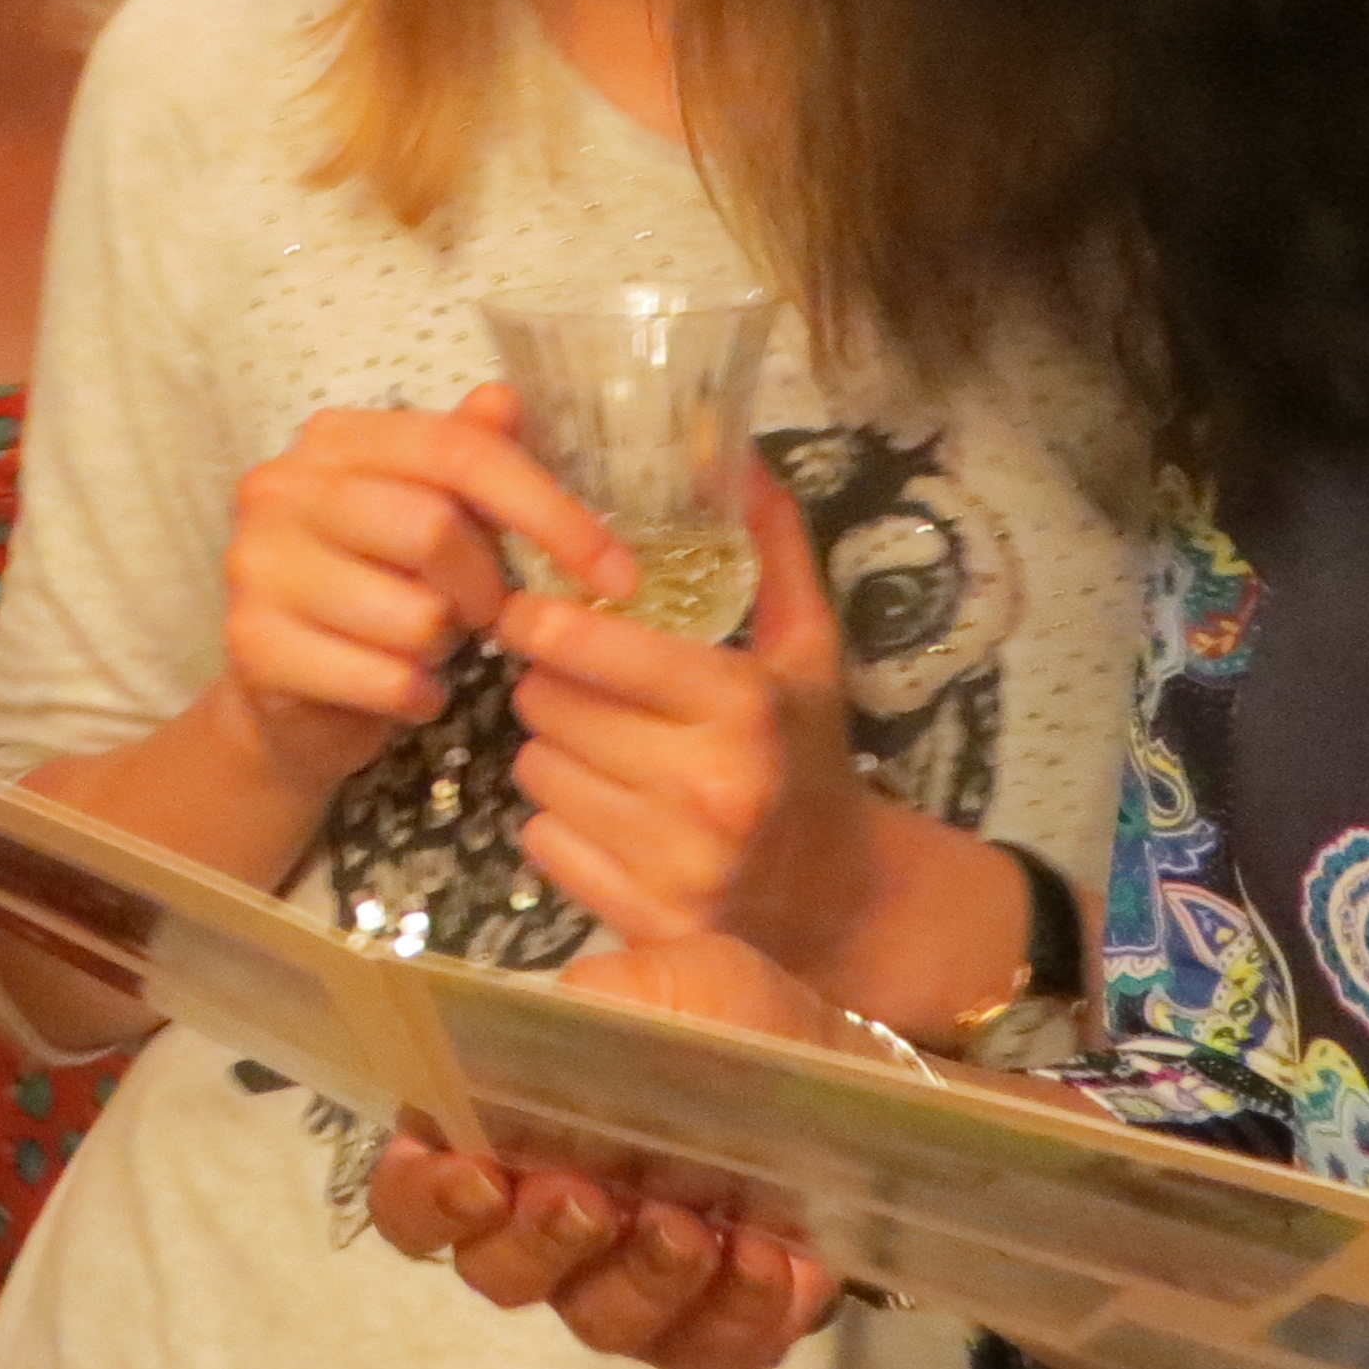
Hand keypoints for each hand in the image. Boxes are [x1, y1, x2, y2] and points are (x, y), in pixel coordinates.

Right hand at [205, 389, 627, 803]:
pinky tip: (404, 691)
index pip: (457, 450)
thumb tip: (505, 398)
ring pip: (411, 615)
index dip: (548, 510)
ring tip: (424, 649)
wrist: (289, 699)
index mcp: (333, 441)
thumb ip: (467, 461)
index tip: (618, 575)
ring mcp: (255, 564)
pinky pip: (382, 679)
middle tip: (486, 616)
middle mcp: (280, 487)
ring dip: (443, 649)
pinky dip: (416, 696)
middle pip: (433, 527)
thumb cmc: (376, 594)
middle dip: (486, 588)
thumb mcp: (431, 519)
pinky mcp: (249, 645)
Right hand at [360, 936, 850, 1368]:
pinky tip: (768, 1259)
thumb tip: (550, 1031)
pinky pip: (707, 1351)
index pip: (412, 1199)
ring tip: (694, 1227)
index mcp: (499, 1140)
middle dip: (539, 1242)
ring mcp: (627, 1288)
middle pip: (497, 1275)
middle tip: (589, 1198)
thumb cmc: (721, 1019)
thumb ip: (599, 1001)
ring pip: (602, 1322)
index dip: (425, 1201)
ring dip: (643, 1281)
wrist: (836, 1069)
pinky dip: (736, 1313)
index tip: (477, 1177)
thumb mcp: (667, 982)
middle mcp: (545, 1229)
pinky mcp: (713, 1330)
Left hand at [499, 464, 870, 961]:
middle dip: (551, 687)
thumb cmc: (811, 755)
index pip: (595, 648)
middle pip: (548, 706)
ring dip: (549, 752)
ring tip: (598, 749)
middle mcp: (710, 788)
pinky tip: (604, 812)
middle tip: (578, 687)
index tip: (522, 607)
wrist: (845, 903)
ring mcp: (675, 863)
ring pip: (535, 771)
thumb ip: (771, 548)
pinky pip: (540, 841)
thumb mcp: (809, 650)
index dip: (542, 621)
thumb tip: (735, 450)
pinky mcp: (644, 919)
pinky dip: (556, 822)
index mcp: (744, 708)